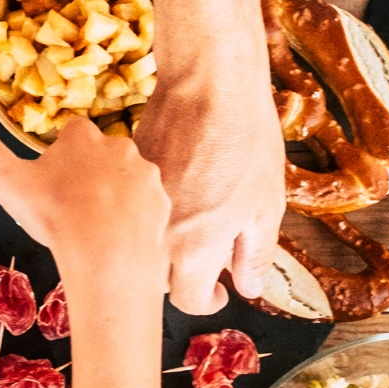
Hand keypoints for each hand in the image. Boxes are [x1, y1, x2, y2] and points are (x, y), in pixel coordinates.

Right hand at [0, 104, 171, 293]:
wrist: (107, 254)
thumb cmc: (53, 213)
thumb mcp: (4, 179)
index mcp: (82, 137)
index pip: (72, 133)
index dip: (60, 155)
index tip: (51, 180)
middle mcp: (119, 146)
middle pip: (101, 155)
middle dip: (88, 174)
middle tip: (70, 207)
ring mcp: (145, 175)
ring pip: (125, 180)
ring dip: (112, 196)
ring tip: (93, 228)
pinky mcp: (160, 204)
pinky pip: (144, 206)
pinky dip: (132, 219)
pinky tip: (115, 239)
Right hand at [132, 40, 285, 314]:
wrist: (207, 86)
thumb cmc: (246, 143)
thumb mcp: (266, 204)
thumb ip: (254, 254)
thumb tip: (248, 289)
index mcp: (196, 252)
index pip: (188, 301)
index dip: (207, 301)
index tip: (220, 291)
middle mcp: (159, 239)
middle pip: (159, 281)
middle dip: (182, 275)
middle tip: (207, 253)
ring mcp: (135, 210)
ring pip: (140, 247)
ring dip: (162, 246)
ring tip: (189, 219)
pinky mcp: (122, 183)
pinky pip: (129, 211)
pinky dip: (145, 212)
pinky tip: (173, 188)